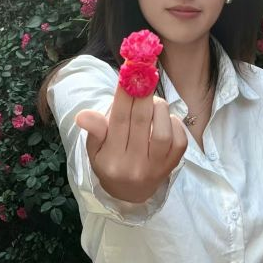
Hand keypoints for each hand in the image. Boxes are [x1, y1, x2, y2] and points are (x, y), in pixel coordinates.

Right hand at [75, 84, 187, 202]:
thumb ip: (94, 131)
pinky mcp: (172, 166)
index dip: (125, 92)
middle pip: (140, 121)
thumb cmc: (110, 163)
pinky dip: (175, 124)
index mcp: (111, 158)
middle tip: (145, 73)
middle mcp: (134, 165)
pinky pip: (179, 141)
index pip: (118, 119)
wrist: (130, 194)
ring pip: (162, 131)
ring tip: (153, 102)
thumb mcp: (95, 150)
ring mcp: (155, 168)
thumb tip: (83, 114)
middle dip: (143, 92)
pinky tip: (165, 119)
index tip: (129, 69)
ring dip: (159, 108)